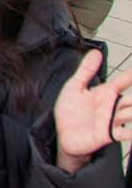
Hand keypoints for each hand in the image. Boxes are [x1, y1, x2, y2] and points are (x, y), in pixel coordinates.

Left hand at [54, 49, 131, 172]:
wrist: (63, 135)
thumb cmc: (70, 112)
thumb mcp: (74, 86)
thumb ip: (86, 70)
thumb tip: (96, 52)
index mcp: (105, 93)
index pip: (123, 81)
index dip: (130, 75)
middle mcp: (112, 106)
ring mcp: (112, 120)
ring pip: (131, 113)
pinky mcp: (108, 134)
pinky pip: (124, 134)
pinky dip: (131, 133)